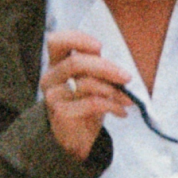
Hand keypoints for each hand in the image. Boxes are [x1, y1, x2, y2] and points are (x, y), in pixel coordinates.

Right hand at [41, 28, 135, 160]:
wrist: (77, 139)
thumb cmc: (85, 104)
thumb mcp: (91, 82)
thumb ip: (98, 69)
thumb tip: (120, 69)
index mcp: (56, 64)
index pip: (57, 41)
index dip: (77, 39)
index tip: (100, 47)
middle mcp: (50, 78)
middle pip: (76, 62)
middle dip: (106, 68)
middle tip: (127, 77)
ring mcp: (53, 96)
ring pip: (86, 84)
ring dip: (113, 90)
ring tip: (127, 98)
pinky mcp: (61, 113)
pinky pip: (92, 103)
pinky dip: (112, 106)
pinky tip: (121, 111)